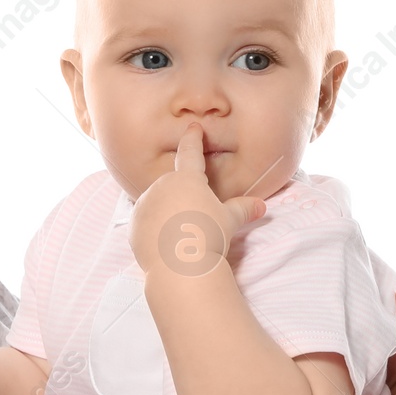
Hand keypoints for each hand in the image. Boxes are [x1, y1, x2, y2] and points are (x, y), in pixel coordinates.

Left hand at [127, 122, 264, 274]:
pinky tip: (165, 243)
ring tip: (181, 234)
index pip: (190, 152)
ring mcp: (144, 204)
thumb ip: (242, 210)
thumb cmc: (208, 238)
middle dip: (181, 196)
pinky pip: (144, 221)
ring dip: (166, 211)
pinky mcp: (133, 224)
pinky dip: (153, 228)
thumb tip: (262, 206)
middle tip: (194, 218)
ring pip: (157, 203)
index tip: (193, 128)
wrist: (179, 266)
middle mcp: (162, 186)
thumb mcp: (229, 222)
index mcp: (187, 179)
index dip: (193, 138)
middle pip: (173, 185)